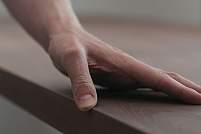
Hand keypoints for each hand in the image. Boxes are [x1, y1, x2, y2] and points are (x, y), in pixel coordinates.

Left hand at [48, 27, 200, 110]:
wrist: (64, 36)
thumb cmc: (67, 45)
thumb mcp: (70, 59)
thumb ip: (80, 81)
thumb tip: (88, 106)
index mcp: (121, 64)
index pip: (156, 77)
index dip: (178, 89)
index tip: (199, 98)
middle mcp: (126, 68)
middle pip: (162, 78)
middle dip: (184, 88)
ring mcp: (122, 72)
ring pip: (153, 81)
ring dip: (173, 90)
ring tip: (188, 100)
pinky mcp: (116, 75)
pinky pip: (140, 84)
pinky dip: (156, 90)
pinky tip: (159, 95)